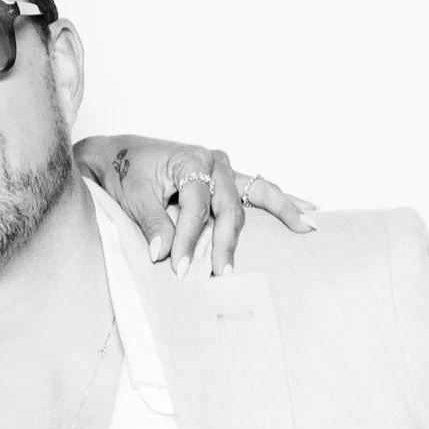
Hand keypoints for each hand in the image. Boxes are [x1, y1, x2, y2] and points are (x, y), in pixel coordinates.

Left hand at [74, 135, 315, 274]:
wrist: (118, 156)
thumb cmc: (125, 172)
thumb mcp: (133, 196)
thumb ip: (152, 224)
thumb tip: (162, 254)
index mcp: (190, 159)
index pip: (195, 206)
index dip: (188, 239)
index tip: (180, 269)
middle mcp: (213, 162)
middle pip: (228, 206)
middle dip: (227, 242)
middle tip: (223, 273)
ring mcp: (225, 170)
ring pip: (256, 195)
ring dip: (282, 213)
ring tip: (308, 229)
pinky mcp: (229, 181)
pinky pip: (261, 191)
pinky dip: (284, 202)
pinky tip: (311, 210)